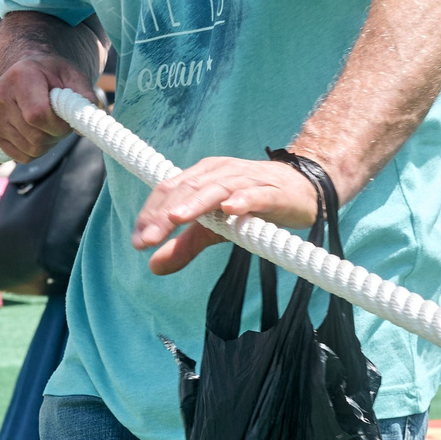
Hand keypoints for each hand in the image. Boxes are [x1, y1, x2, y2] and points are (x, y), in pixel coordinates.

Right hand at [0, 53, 89, 160]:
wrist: (25, 72)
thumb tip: (82, 128)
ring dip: (47, 143)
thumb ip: (84, 98)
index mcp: (21, 76)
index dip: (58, 125)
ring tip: (46, 124)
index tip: (66, 118)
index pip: (37, 115)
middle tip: (59, 121)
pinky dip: (35, 150)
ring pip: (30, 149)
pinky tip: (34, 131)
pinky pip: (21, 156)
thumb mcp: (73, 77)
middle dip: (55, 135)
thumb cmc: (52, 76)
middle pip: (35, 137)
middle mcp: (0, 94)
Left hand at [133, 155, 319, 275]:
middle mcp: (221, 172)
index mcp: (202, 177)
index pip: (169, 190)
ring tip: (176, 218)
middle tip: (147, 238)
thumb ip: (186, 245)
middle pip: (188, 189)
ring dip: (196, 203)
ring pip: (217, 188)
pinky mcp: (274, 191)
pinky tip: (231, 208)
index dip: (150, 214)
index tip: (138, 242)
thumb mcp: (216, 228)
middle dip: (165, 213)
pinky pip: (258, 194)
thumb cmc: (253, 205)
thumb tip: (152, 266)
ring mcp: (248, 180)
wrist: (302, 189)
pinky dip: (244, 199)